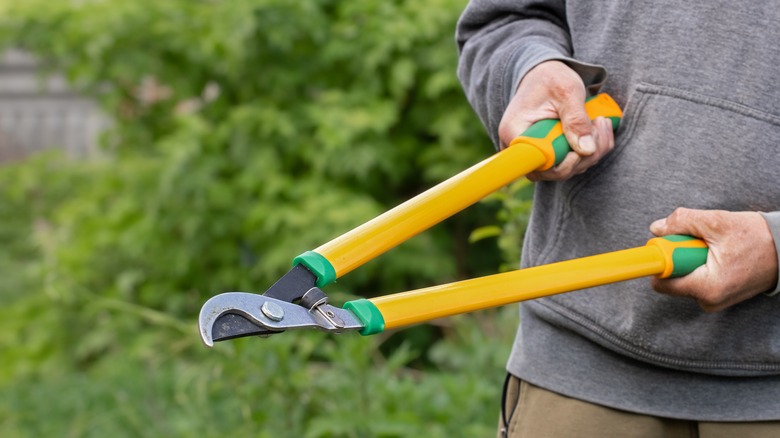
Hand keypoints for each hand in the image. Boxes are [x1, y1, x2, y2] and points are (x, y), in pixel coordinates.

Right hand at [498, 60, 613, 180]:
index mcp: (514, 132)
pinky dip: (590, 151)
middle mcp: (520, 147)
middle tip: (600, 125)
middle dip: (584, 156)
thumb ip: (576, 119)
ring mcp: (535, 152)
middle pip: (553, 171)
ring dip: (592, 152)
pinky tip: (599, 129)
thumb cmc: (551, 77)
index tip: (578, 151)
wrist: (546, 74)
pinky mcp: (549, 152)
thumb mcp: (567, 91)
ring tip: (602, 122)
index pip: (535, 165)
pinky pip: (570, 162)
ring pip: (566, 169)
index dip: (561, 166)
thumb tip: (587, 150)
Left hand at [650, 208, 778, 311]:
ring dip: (691, 258)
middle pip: (672, 277)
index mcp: (707, 288)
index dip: (661, 260)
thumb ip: (682, 222)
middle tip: (701, 242)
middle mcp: (708, 301)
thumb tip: (657, 229)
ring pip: (684, 277)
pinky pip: (696, 279)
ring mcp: (714, 301)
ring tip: (715, 248)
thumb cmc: (758, 238)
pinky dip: (701, 264)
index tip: (666, 245)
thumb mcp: (717, 222)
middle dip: (680, 256)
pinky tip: (719, 255)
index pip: (662, 282)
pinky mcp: (718, 296)